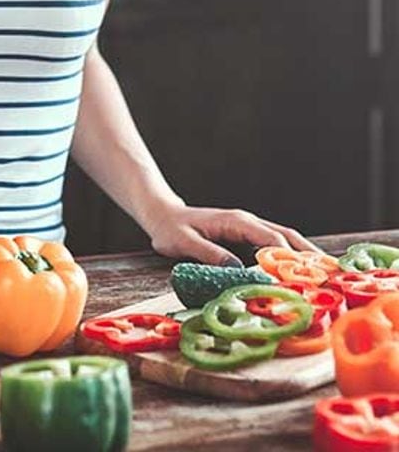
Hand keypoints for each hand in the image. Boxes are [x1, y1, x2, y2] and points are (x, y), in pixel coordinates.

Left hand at [145, 201, 321, 265]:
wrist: (162, 214)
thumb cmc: (171, 229)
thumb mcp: (184, 243)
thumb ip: (210, 255)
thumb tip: (238, 271)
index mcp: (236, 221)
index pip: (270, 239)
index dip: (288, 260)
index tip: (302, 279)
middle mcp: (247, 221)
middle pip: (287, 236)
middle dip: (310, 256)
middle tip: (331, 278)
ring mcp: (249, 226)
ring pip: (286, 239)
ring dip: (306, 255)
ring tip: (327, 276)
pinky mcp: (247, 234)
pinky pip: (276, 243)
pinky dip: (293, 256)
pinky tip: (303, 271)